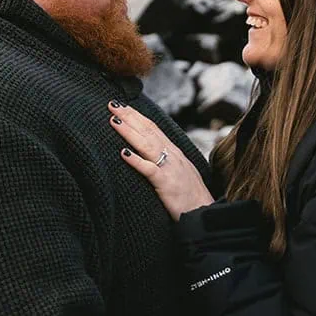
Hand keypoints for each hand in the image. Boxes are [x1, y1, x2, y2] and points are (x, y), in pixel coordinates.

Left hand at [109, 101, 214, 217]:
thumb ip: (165, 157)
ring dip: (129, 132)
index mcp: (173, 151)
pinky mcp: (166, 184)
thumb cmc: (188, 193)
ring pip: (146, 145)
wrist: (202, 210)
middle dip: (129, 116)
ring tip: (114, 121)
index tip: (122, 106)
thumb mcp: (178, 169)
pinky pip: (149, 170)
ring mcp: (169, 168)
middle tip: (112, 105)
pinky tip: (123, 153)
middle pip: (148, 130)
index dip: (137, 115)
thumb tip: (149, 147)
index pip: (153, 127)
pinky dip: (136, 160)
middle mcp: (171, 155)